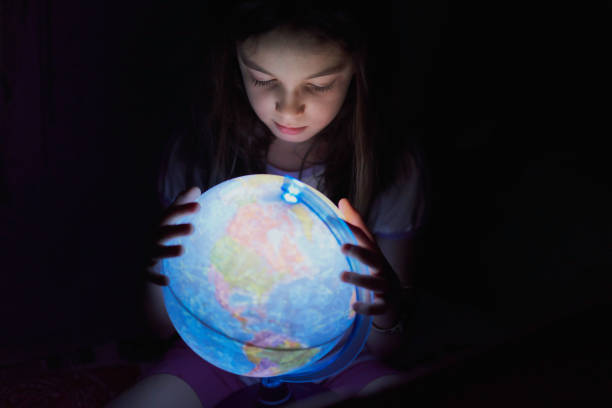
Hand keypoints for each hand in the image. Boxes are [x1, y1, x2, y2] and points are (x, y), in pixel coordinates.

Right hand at [145, 186, 200, 285]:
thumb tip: (196, 188)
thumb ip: (181, 205)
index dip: (183, 209)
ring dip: (168, 251)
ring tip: (182, 249)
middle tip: (193, 228)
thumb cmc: (159, 237)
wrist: (138, 261)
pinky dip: (156, 277)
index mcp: (159, 225)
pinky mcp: (145, 271)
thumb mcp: (168, 221)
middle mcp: (152, 238)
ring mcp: (147, 254)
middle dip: (176, 229)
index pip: (171, 214)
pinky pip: (149, 275)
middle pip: (163, 232)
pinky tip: (167, 281)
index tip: (199, 206)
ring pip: (157, 252)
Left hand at [338, 198, 401, 319]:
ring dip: (359, 278)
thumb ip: (354, 227)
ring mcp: (385, 286)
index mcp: (375, 254)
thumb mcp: (366, 250)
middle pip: (372, 257)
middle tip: (342, 247)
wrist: (395, 302)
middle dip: (359, 251)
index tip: (334, 220)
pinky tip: (354, 306)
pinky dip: (367, 307)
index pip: (365, 238)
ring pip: (374, 282)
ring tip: (342, 276)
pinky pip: (377, 307)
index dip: (352, 228)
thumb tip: (342, 200)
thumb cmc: (375, 270)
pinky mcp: (384, 304)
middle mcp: (381, 268)